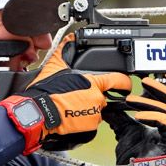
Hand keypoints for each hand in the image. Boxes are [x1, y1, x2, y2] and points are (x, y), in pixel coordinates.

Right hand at [0, 35, 130, 152]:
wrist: (39, 114)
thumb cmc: (47, 92)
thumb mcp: (55, 66)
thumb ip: (65, 49)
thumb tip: (71, 37)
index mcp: (94, 83)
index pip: (120, 80)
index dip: (124, 82)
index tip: (125, 84)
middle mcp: (98, 99)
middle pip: (103, 96)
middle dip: (94, 95)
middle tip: (77, 95)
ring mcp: (95, 114)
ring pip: (96, 110)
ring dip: (88, 108)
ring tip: (71, 106)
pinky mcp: (90, 128)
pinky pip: (90, 122)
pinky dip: (83, 119)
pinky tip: (71, 115)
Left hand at [103, 76, 165, 165]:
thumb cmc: (132, 161)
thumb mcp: (126, 131)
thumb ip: (122, 117)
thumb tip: (110, 103)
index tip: (150, 79)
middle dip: (161, 89)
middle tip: (144, 82)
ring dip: (151, 102)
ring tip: (133, 101)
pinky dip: (153, 116)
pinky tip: (138, 116)